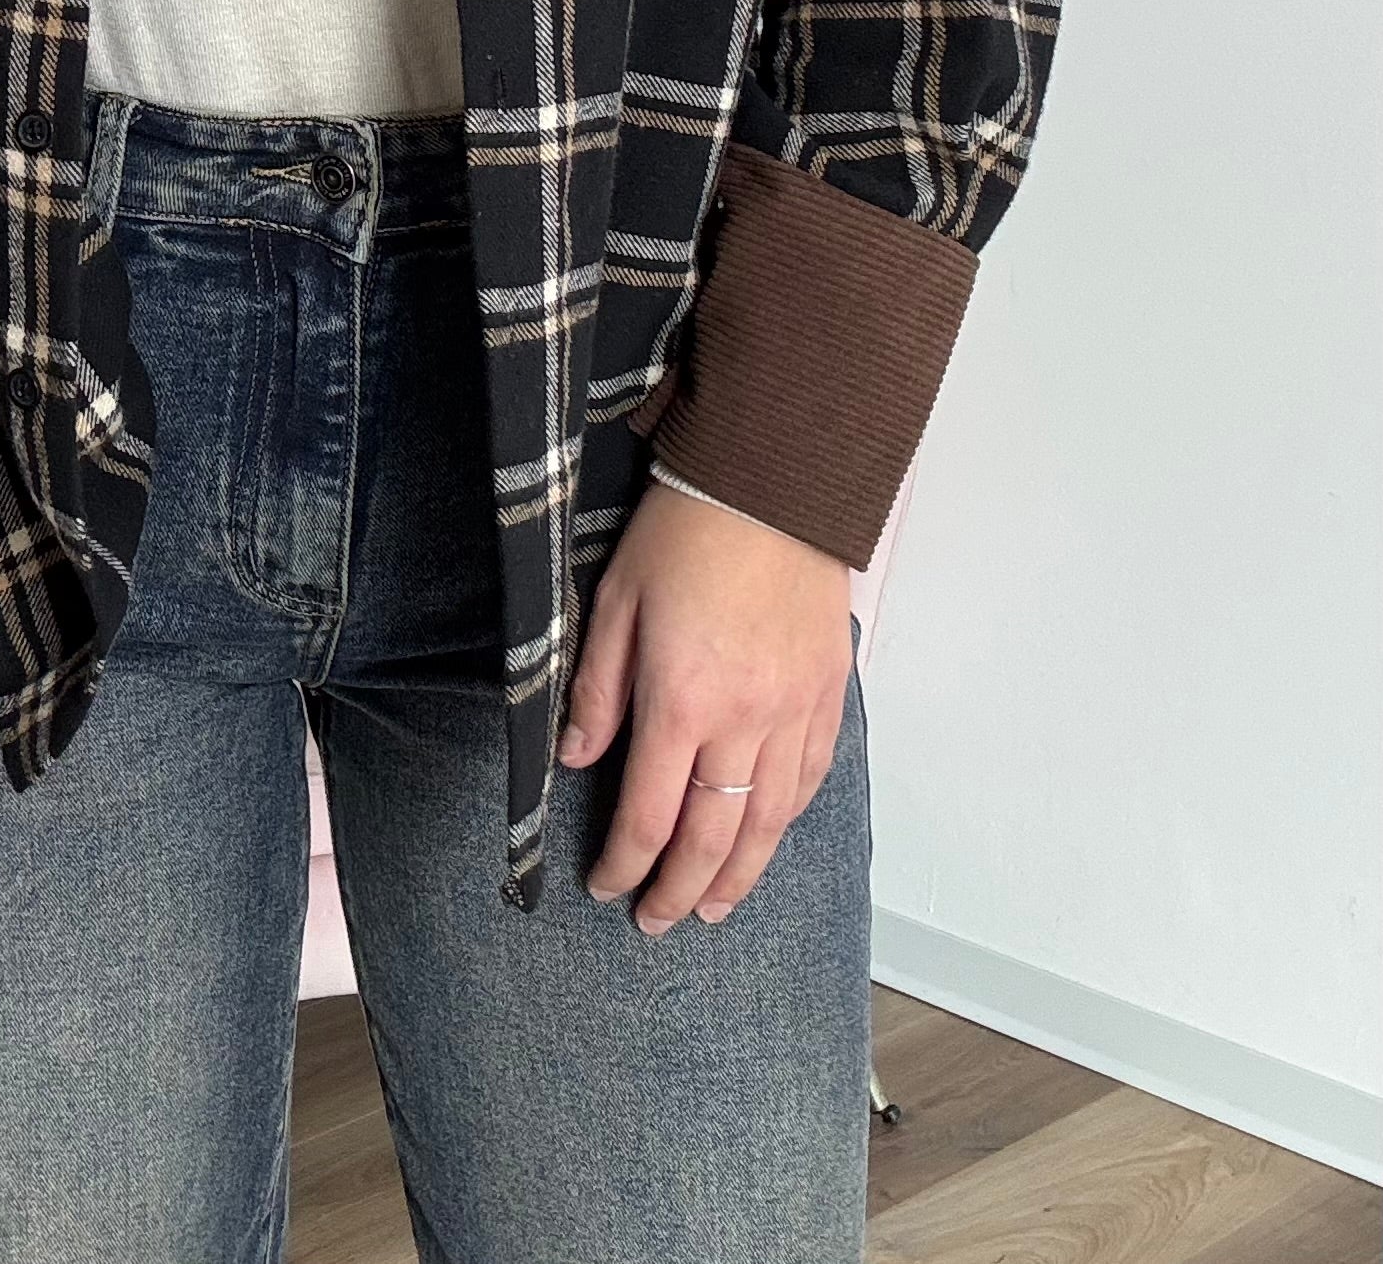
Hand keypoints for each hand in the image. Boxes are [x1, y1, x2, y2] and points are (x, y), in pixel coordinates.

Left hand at [559, 478, 852, 931]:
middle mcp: (744, 721)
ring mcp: (794, 711)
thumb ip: (598, 689)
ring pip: (770, 821)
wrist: (772, 483)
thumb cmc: (683, 532)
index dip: (625, 863)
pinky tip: (768, 835)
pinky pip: (811, 777)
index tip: (606, 886)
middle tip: (658, 922)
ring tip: (714, 905)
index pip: (648, 812)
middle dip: (680, 889)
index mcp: (681, 700)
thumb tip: (578, 760)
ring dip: (741, 874)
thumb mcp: (615, 601)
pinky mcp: (828, 693)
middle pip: (713, 836)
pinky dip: (787, 819)